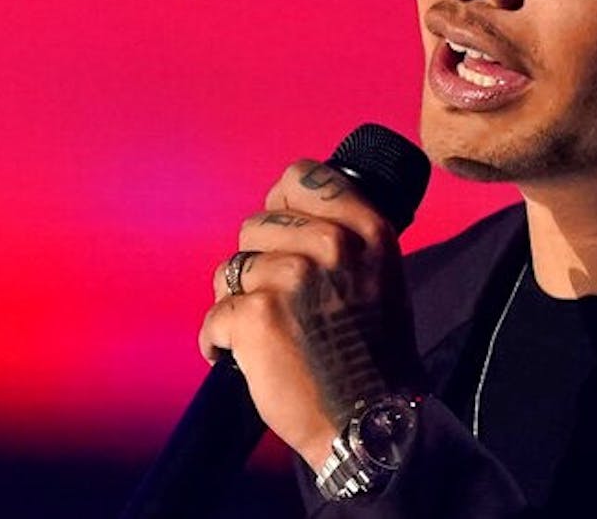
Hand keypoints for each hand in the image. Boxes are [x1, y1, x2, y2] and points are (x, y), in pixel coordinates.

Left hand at [197, 159, 423, 470]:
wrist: (373, 420)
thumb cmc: (374, 353)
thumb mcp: (381, 275)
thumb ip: (344, 240)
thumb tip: (286, 216)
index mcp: (366, 228)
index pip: (303, 176)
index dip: (281, 202)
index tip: (279, 234)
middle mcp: (332, 243)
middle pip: (257, 225)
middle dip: (257, 263)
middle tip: (279, 302)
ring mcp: (293, 277)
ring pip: (231, 269)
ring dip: (238, 303)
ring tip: (264, 335)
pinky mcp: (258, 315)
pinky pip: (215, 315)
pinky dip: (219, 342)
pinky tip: (242, 359)